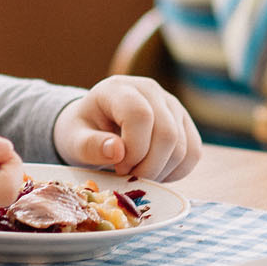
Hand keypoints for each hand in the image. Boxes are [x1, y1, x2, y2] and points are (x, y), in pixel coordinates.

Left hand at [54, 77, 201, 182]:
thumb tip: (118, 151)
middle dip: (148, 167)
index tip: (118, 166)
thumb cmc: (81, 131)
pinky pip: (193, 154)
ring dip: (161, 172)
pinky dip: (175, 172)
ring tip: (137, 175)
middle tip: (128, 177)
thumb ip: (90, 146)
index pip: (140, 115)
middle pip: (167, 134)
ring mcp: (171, 105)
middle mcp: (150, 91)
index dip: (133, 149)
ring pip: (183, 148)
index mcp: (118, 88)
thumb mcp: (74, 139)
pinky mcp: (184, 123)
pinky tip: (153, 173)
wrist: (94, 125)